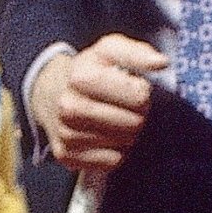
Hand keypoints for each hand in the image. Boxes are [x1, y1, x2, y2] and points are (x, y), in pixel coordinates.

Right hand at [29, 36, 165, 170]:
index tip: (133, 88)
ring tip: (115, 119)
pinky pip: (113, 161)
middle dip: (137, 114)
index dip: (142, 92)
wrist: (50, 93)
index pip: (138, 97)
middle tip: (126, 106)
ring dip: (127, 133)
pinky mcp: (67, 157)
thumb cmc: (88, 71)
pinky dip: (116, 151)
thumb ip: (137, 53)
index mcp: (81, 78)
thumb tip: (161, 63)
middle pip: (134, 123)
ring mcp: (67, 135)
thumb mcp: (109, 51)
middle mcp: (69, 108)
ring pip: (125, 144)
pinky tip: (106, 137)